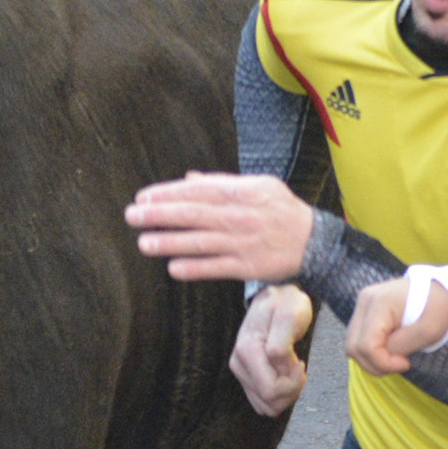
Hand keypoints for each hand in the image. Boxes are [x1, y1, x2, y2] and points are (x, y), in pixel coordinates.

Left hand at [125, 174, 314, 282]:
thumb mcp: (258, 186)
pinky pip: (217, 268)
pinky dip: (195, 268)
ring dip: (170, 243)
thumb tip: (189, 179)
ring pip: (201, 242)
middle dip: (160, 215)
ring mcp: (243, 243)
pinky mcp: (248, 267)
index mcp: (242, 192)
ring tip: (144, 243)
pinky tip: (173, 268)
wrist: (315, 242)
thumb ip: (222, 183)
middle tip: (132, 216)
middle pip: (194, 215)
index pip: (198, 191)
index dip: (169, 194)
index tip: (143, 197)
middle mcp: (240, 216)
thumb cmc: (282, 210)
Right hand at [231, 285, 313, 416]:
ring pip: (266, 405)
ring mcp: (240, 371)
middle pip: (269, 401)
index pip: (270, 391)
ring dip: (286, 394)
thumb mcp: (289, 316)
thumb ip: (282, 345)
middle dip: (291, 389)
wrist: (277, 296)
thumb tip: (279, 368)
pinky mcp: (246, 375)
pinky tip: (286, 375)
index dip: (292, 383)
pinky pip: (263, 401)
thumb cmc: (286, 304)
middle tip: (299, 367)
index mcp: (247, 351)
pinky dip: (279, 394)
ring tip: (293, 370)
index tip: (300, 363)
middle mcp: (238, 363)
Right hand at [345, 273, 447, 375]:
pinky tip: (389, 349)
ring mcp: (362, 304)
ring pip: (352, 345)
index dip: (383, 362)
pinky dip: (371, 351)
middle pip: (353, 347)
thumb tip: (382, 357)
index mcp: (380, 302)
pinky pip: (357, 339)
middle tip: (400, 364)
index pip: (367, 345)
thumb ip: (401, 346)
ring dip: (372, 359)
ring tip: (395, 358)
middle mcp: (364, 300)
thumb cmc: (439, 308)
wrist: (441, 289)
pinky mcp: (364, 310)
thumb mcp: (428, 331)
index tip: (406, 363)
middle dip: (375, 364)